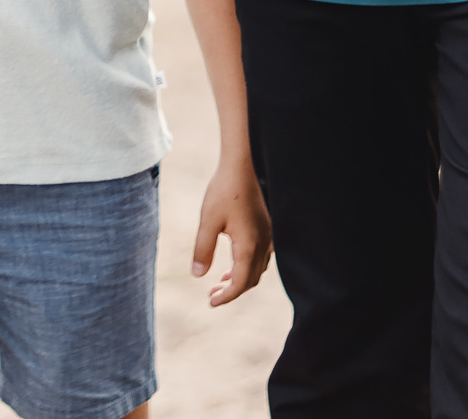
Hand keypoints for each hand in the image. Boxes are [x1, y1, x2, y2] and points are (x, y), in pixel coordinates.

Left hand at [191, 158, 271, 304]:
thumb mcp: (208, 221)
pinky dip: (247, 266)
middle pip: (250, 280)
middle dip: (232, 291)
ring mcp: (268, 237)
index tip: (210, 301)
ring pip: (257, 269)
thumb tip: (198, 275)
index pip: (240, 284)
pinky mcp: (267, 229)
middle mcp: (263, 245)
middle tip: (212, 294)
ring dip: (240, 279)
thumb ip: (203, 249)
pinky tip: (233, 262)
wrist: (242, 166)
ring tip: (220, 281)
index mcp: (249, 246)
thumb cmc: (224, 191)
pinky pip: (261, 257)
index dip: (226, 297)